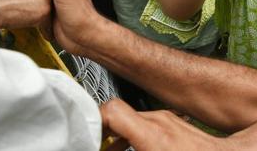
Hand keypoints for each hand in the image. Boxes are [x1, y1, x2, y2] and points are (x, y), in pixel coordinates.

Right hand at [101, 99, 226, 150]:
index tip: (82, 137)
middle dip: (101, 133)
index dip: (92, 122)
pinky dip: (131, 137)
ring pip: (131, 120)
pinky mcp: (174, 123)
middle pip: (117, 115)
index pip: (111, 110)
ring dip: (116, 136)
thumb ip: (124, 148)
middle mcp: (160, 120)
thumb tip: (109, 147)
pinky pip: (145, 125)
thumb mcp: (149, 150)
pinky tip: (128, 150)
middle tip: (90, 144)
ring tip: (107, 150)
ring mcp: (168, 119)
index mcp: (152, 132)